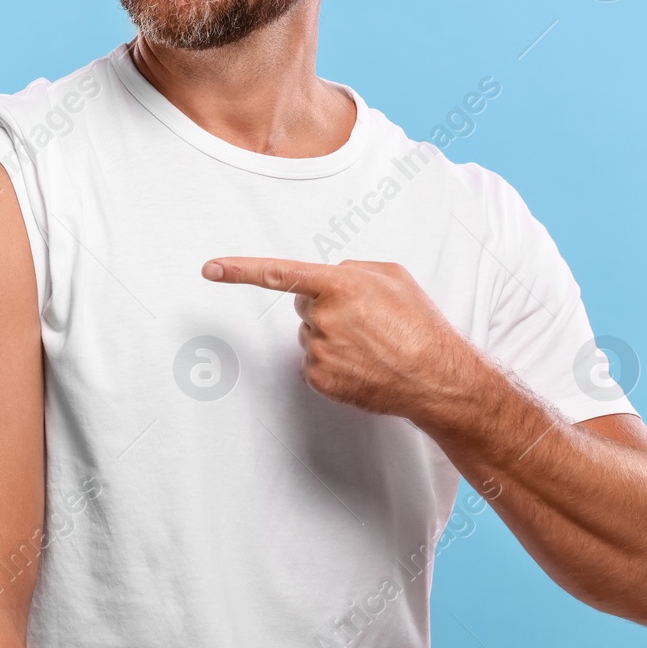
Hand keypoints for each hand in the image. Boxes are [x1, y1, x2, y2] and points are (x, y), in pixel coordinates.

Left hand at [202, 256, 485, 423]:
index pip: (279, 274)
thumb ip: (352, 268)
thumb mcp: (393, 276)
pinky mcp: (319, 379)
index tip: (209, 268)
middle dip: (326, 309)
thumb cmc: (419, 324)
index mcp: (338, 286)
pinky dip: (334, 363)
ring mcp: (318, 351)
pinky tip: (363, 365)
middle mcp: (322, 318)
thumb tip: (328, 278)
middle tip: (366, 321)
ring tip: (372, 345)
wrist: (437, 378)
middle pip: (303, 307)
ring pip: (310, 336)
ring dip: (333, 337)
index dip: (240, 270)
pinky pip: (314, 363)